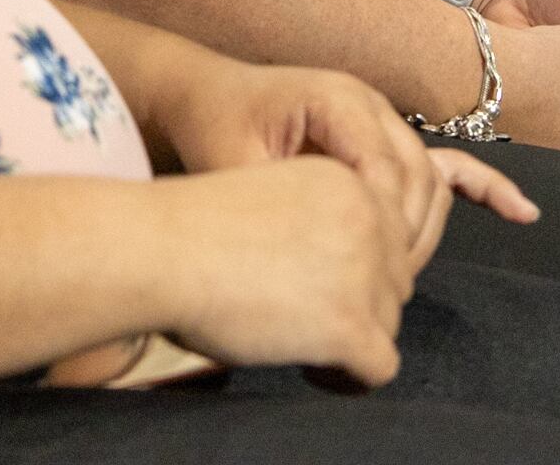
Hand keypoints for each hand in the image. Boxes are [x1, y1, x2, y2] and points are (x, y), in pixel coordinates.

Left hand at [155, 59, 537, 272]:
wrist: (203, 95)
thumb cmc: (212, 127)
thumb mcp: (234, 163)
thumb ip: (277, 201)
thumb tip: (311, 255)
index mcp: (339, 98)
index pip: (385, 170)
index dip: (382, 226)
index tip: (368, 273)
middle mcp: (372, 103)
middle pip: (418, 179)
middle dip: (405, 238)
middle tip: (380, 290)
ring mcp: (384, 119)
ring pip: (429, 183)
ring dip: (422, 231)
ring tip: (399, 278)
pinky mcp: (385, 138)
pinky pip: (443, 165)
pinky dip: (480, 188)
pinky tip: (520, 213)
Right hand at [156, 157, 414, 383]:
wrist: (164, 249)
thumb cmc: (193, 227)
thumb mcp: (273, 198)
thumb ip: (317, 221)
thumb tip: (336, 268)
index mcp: (347, 181)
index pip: (390, 234)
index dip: (360, 266)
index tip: (321, 286)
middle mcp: (367, 219)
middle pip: (395, 278)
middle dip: (360, 302)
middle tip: (308, 317)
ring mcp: (364, 272)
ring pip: (389, 321)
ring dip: (354, 337)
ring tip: (306, 345)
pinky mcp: (350, 324)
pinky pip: (381, 367)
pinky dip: (353, 378)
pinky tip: (315, 370)